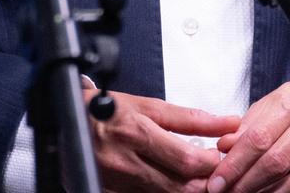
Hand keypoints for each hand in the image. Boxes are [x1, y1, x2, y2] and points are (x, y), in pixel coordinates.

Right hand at [87, 88, 240, 192]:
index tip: (217, 155)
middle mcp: (125, 162)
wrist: (63, 120)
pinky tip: (169, 181)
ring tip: (191, 175)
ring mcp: (117, 183)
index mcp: (135, 133)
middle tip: (210, 170)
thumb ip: (189, 117)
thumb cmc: (103, 109)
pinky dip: (164, 192)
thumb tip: (227, 122)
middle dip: (204, 181)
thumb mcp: (145, 105)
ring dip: (186, 188)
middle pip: (181, 186)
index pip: (188, 160)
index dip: (212, 163)